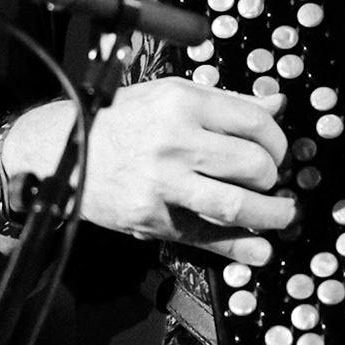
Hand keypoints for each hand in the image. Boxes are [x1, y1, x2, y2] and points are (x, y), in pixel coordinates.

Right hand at [0, 76, 295, 263]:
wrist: (62, 149)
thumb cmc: (120, 119)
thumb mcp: (170, 95)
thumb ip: (225, 101)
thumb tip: (276, 104)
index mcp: (184, 103)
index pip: (255, 123)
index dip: (278, 141)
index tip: (278, 151)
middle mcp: (175, 141)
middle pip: (252, 164)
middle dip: (273, 177)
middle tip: (273, 181)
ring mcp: (163, 182)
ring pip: (236, 205)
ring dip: (271, 216)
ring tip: (282, 215)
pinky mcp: (151, 216)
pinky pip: (204, 235)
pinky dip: (238, 247)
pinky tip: (259, 249)